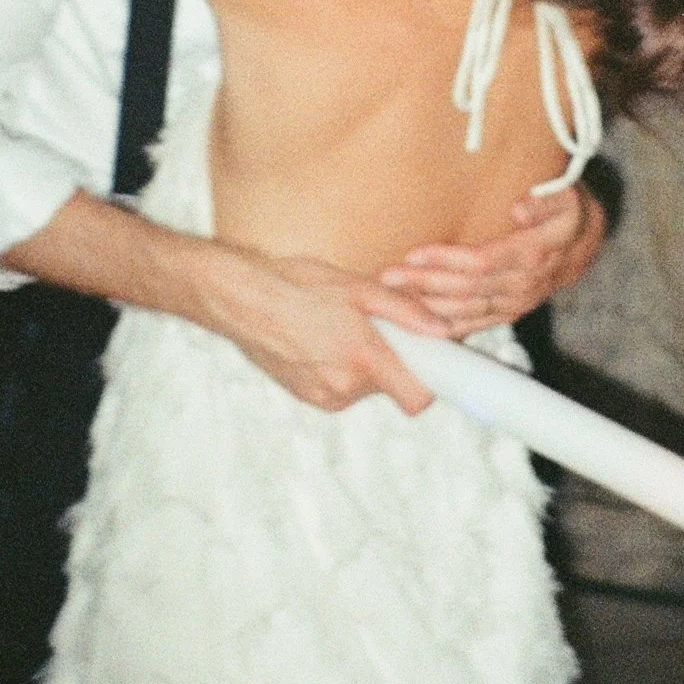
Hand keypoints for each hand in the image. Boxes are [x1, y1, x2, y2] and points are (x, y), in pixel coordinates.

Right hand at [210, 241, 442, 413]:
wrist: (240, 298)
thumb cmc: (298, 284)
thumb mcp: (359, 287)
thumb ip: (406, 312)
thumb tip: (443, 330)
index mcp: (363, 358)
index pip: (416, 398)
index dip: (429, 382)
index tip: (427, 360)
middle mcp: (344, 387)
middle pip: (391, 387)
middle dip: (391, 362)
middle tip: (375, 327)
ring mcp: (323, 396)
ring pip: (364, 388)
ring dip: (364, 365)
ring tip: (341, 329)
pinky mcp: (306, 397)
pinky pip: (339, 390)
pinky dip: (340, 370)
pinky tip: (322, 340)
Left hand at [379, 180, 605, 333]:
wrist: (584, 244)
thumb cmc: (566, 212)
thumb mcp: (565, 196)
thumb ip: (544, 201)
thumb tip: (519, 209)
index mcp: (531, 254)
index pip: (481, 262)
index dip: (446, 259)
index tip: (414, 253)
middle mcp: (522, 284)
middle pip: (466, 289)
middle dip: (425, 284)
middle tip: (388, 278)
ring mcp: (514, 303)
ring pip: (466, 310)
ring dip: (428, 306)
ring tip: (392, 301)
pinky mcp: (508, 313)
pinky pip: (475, 325)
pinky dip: (446, 327)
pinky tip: (418, 327)